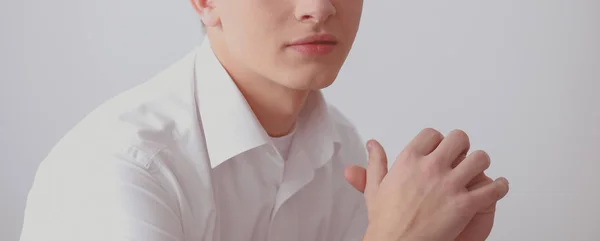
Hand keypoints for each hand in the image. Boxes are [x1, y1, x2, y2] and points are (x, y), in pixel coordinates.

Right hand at [345, 129, 509, 240]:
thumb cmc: (386, 222)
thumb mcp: (375, 187)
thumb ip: (376, 162)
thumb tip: (373, 145)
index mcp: (409, 160)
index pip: (432, 135)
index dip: (438, 140)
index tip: (439, 146)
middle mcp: (431, 168)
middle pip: (458, 139)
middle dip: (462, 146)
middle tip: (462, 154)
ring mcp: (450, 185)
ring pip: (479, 159)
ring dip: (480, 163)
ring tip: (479, 170)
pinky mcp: (465, 204)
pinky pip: (492, 188)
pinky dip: (499, 187)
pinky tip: (498, 187)